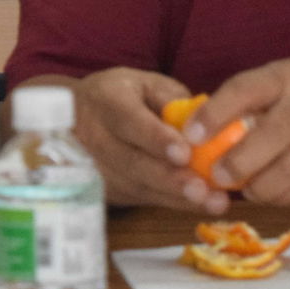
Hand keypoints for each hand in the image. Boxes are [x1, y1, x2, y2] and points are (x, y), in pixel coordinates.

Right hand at [63, 68, 218, 211]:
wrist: (77, 118)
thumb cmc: (123, 97)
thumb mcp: (145, 84)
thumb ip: (171, 99)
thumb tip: (201, 120)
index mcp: (108, 101)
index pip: (130, 122)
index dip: (156, 139)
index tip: (184, 153)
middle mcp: (97, 136)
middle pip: (133, 162)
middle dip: (170, 178)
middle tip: (202, 189)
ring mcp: (98, 168)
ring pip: (138, 186)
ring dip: (176, 197)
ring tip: (212, 202)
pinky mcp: (108, 190)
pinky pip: (143, 198)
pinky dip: (173, 202)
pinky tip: (201, 204)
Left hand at [184, 49, 289, 207]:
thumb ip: (256, 100)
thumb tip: (207, 129)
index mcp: (288, 77)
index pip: (243, 90)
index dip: (213, 114)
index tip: (190, 136)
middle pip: (262, 142)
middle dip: (232, 166)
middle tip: (215, 175)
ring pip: (282, 178)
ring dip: (255, 188)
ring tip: (243, 184)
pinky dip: (280, 196)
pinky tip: (271, 189)